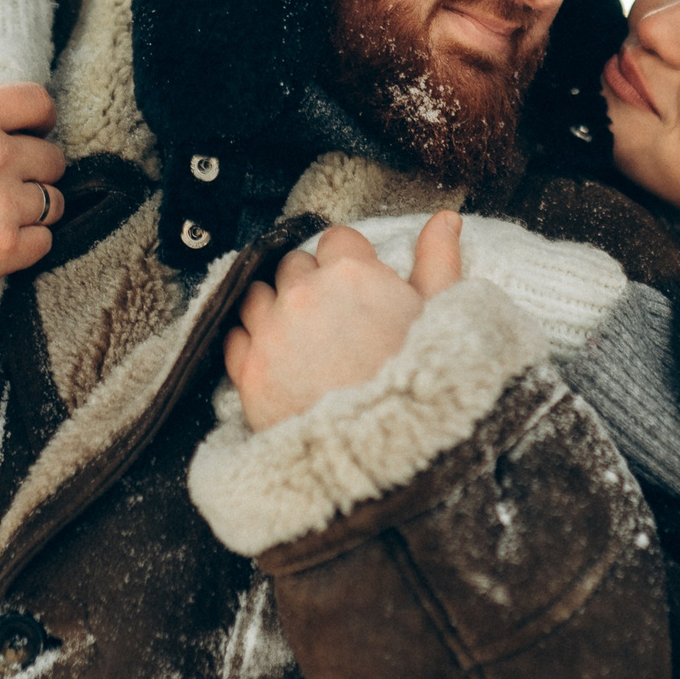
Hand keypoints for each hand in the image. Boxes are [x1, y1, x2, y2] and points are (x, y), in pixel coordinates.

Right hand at [0, 29, 66, 312]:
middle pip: (52, 158)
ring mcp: (1, 204)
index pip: (38, 103)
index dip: (38, 120)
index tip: (29, 134)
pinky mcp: (2, 251)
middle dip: (32, 171)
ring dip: (29, 210)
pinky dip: (25, 245)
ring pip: (52, 203)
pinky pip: (44, 243)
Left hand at [225, 211, 464, 431]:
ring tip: (301, 336)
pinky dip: (250, 341)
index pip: (337, 239)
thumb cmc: (422, 388)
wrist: (390, 458)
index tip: (355, 285)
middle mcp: (304, 294)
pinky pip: (234, 336)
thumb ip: (438, 261)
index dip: (348, 262)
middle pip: (294, 264)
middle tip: (334, 319)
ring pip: (257, 293)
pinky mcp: (249, 371)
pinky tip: (277, 356)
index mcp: (352, 274)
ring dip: (274, 306)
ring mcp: (271, 332)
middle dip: (311, 283)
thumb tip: (445, 220)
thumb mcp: (442, 318)